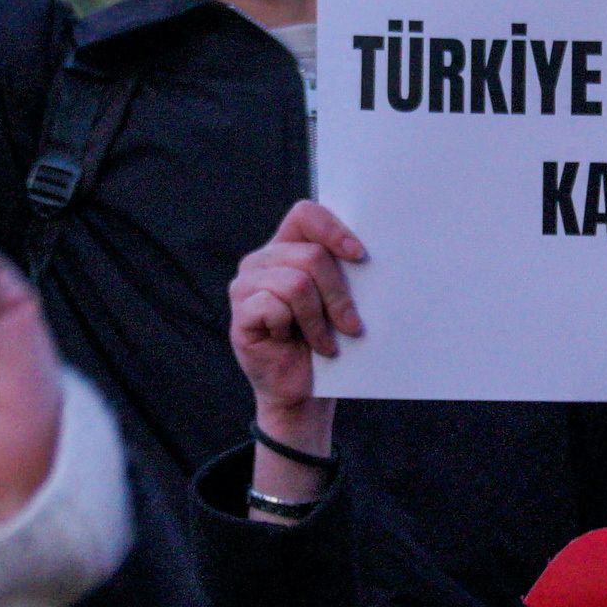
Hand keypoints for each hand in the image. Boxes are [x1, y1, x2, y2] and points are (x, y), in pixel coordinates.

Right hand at [231, 200, 363, 478]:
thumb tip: (367, 254)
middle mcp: (262, 260)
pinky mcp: (239, 314)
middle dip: (338, 293)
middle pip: (310, 255)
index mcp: (286, 247)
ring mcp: (245, 286)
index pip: (305, 214)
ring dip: (319, 319)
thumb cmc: (326, 342)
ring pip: (296, 283)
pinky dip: (294, 329)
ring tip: (326, 342)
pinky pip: (273, 306)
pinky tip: (293, 343)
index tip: (360, 257)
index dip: (333, 230)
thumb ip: (344, 271)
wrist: (304, 392)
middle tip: (351, 324)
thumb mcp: (339, 301)